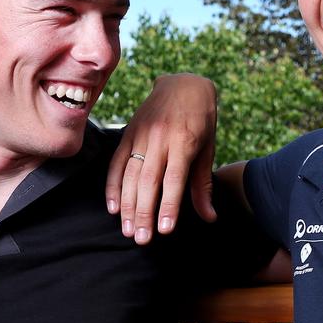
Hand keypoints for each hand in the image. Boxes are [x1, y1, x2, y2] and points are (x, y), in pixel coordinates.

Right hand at [106, 73, 217, 243]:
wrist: (184, 84)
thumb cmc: (202, 120)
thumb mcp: (208, 149)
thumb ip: (203, 185)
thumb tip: (210, 217)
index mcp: (184, 142)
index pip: (174, 179)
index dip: (168, 205)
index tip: (164, 229)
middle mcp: (160, 138)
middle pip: (148, 181)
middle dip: (143, 212)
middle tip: (141, 239)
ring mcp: (141, 135)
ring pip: (130, 174)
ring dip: (127, 205)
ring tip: (128, 230)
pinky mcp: (128, 133)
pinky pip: (116, 162)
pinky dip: (112, 186)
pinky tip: (112, 207)